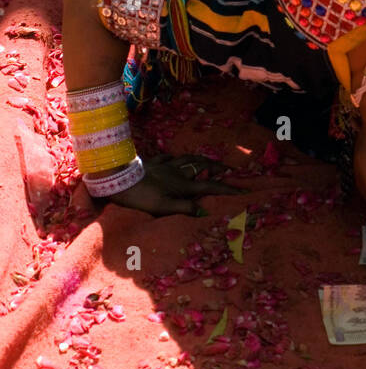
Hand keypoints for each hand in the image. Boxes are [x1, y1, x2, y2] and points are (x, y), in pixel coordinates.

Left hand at [109, 154, 244, 216]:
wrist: (118, 179)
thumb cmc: (141, 197)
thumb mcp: (163, 207)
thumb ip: (185, 208)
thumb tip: (205, 211)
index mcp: (183, 185)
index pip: (210, 187)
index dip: (227, 189)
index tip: (243, 190)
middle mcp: (178, 173)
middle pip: (203, 167)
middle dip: (218, 168)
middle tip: (230, 169)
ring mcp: (165, 165)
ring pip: (189, 159)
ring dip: (202, 160)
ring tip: (209, 161)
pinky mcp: (153, 163)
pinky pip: (168, 157)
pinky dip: (176, 157)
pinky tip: (175, 158)